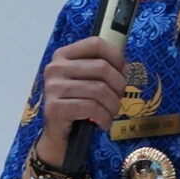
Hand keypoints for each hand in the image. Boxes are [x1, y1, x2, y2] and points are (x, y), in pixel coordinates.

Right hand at [31, 37, 125, 166]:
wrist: (59, 134)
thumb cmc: (78, 104)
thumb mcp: (88, 81)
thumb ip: (103, 68)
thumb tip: (126, 67)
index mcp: (63, 55)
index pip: (96, 44)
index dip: (116, 57)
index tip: (124, 72)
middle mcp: (55, 68)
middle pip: (101, 67)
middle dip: (118, 85)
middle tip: (118, 98)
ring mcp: (53, 88)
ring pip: (99, 90)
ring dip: (113, 105)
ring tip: (111, 113)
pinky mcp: (54, 108)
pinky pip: (91, 108)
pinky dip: (104, 118)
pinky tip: (103, 123)